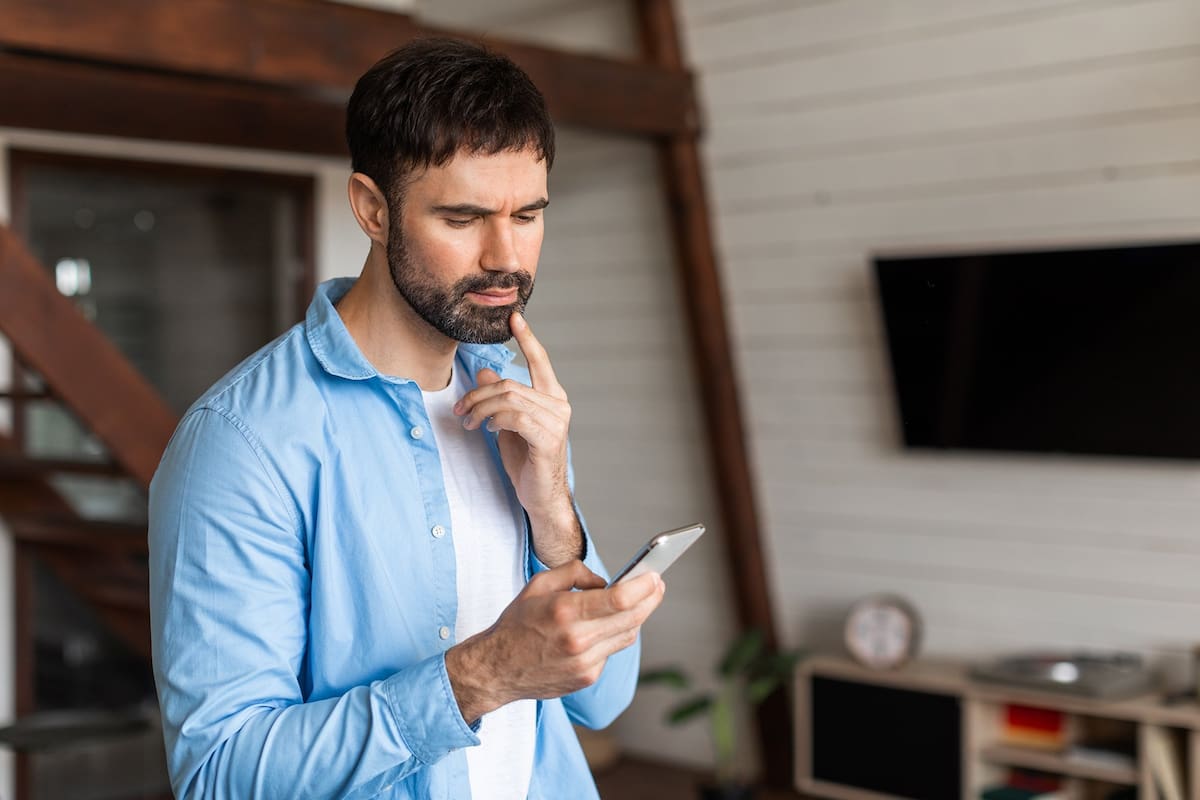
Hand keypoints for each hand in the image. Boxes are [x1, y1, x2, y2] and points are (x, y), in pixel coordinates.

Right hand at [446, 561, 664, 722]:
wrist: (497, 668)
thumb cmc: (517, 624)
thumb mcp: (538, 584)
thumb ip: (574, 573)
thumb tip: (605, 581)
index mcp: (564, 612)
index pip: (619, 599)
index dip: (643, 587)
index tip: (655, 576)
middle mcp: (577, 640)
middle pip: (631, 618)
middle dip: (650, 599)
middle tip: (657, 584)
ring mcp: (584, 663)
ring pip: (626, 636)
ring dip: (636, 616)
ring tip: (640, 600)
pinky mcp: (587, 678)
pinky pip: (611, 651)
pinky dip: (613, 636)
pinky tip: (607, 626)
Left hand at [454, 312, 577, 561]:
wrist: (541, 497)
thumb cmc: (527, 461)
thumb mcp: (507, 424)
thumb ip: (499, 398)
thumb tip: (483, 372)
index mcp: (552, 397)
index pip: (540, 361)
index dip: (527, 338)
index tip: (514, 317)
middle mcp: (558, 405)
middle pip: (510, 384)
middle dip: (478, 395)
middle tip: (459, 409)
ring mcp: (556, 422)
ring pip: (509, 399)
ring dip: (480, 409)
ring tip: (467, 422)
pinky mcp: (548, 439)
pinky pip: (515, 418)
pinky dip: (495, 420)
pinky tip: (488, 429)